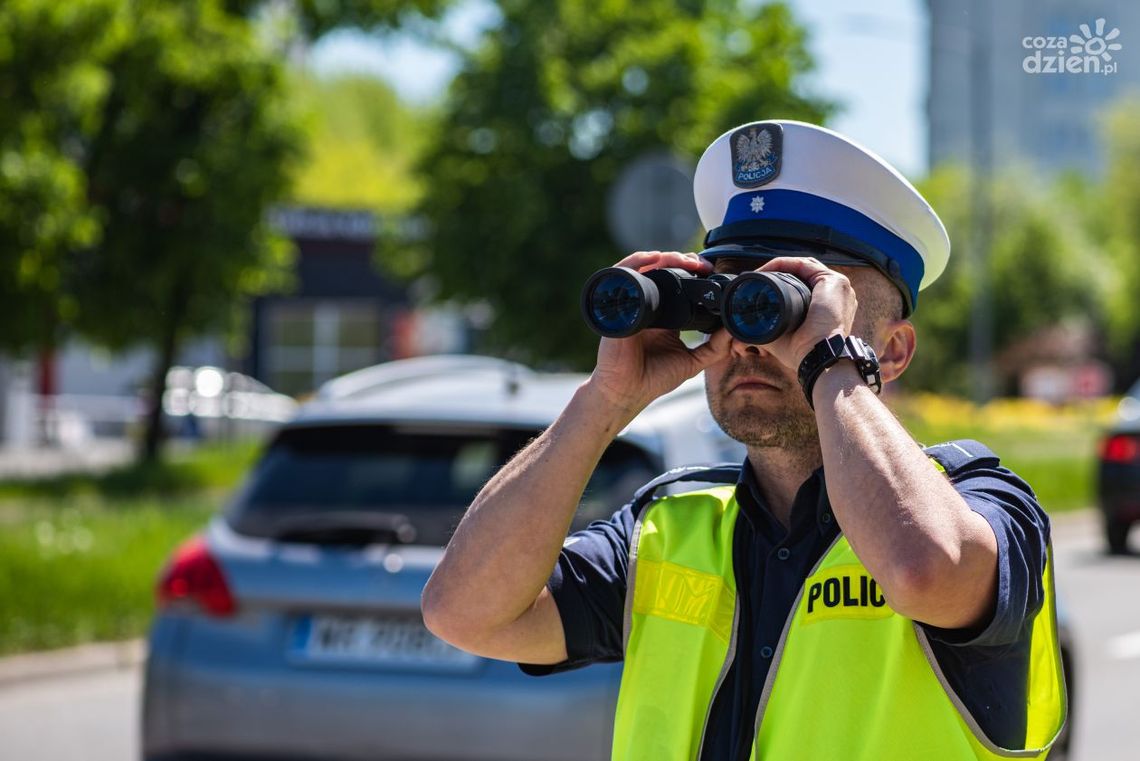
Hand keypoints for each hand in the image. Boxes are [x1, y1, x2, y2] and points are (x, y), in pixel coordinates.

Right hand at [587, 251, 730, 416]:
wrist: (626, 392)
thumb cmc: (653, 379)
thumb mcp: (692, 362)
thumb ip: (715, 348)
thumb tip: (735, 330)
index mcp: (664, 315)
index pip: (677, 283)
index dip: (691, 272)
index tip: (708, 270)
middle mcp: (647, 306)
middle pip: (662, 270)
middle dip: (681, 261)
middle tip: (699, 264)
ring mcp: (632, 304)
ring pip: (645, 268)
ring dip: (664, 257)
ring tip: (682, 260)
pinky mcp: (618, 306)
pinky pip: (623, 275)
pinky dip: (636, 262)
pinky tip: (653, 259)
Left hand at [754, 257, 857, 369]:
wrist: (817, 356)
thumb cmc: (802, 353)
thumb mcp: (780, 336)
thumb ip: (766, 327)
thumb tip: (741, 330)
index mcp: (827, 307)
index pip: (805, 285)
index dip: (783, 282)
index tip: (761, 286)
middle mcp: (834, 295)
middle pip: (804, 274)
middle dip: (780, 272)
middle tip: (758, 277)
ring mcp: (837, 287)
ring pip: (803, 267)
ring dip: (780, 266)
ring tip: (760, 272)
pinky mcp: (834, 281)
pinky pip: (804, 265)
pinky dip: (784, 264)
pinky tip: (768, 269)